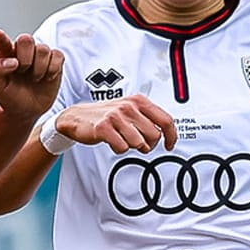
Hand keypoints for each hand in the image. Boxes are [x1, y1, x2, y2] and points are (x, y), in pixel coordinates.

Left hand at [0, 29, 64, 119]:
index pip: (2, 42)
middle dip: (25, 58)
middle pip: (26, 39)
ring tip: (34, 79)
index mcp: (5, 54)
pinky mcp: (54, 60)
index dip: (1, 38)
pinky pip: (58, 55)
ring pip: (43, 49)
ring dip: (39, 68)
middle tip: (22, 71)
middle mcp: (22, 51)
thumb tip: (12, 61)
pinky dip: (53, 69)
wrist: (27, 110)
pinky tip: (46, 78)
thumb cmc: (9, 96)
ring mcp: (39, 54)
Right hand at [55, 95, 177, 153]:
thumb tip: (165, 132)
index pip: (165, 120)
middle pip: (154, 135)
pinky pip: (122, 148)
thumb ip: (148, 118)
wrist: (77, 116)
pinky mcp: (104, 128)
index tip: (170, 144)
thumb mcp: (129, 110)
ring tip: (123, 140)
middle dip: (148, 145)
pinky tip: (113, 141)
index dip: (171, 135)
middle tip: (140, 144)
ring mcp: (116, 116)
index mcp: (138, 101)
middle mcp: (129, 106)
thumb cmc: (106, 114)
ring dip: (132, 147)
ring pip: (139, 143)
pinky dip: (119, 149)